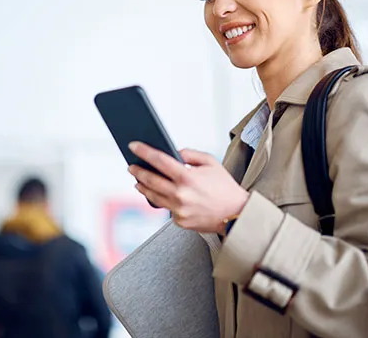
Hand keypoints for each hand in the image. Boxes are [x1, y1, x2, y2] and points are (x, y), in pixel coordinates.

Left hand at [128, 141, 248, 232]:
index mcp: (187, 177)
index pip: (159, 160)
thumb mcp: (211, 162)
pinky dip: (163, 200)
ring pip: (152, 196)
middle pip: (150, 180)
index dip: (143, 151)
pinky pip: (166, 208)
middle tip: (131, 166)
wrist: (236, 215)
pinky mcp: (179, 221)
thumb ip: (190, 154)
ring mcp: (178, 210)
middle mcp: (180, 194)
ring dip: (143, 187)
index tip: (133, 146)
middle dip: (138, 171)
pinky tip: (159, 194)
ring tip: (138, 180)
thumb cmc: (224, 187)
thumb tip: (172, 153)